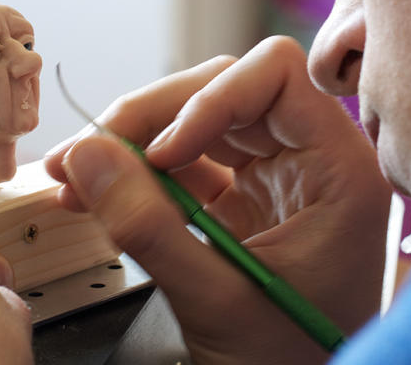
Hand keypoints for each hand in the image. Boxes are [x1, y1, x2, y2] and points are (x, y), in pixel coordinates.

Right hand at [45, 36, 390, 364]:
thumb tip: (87, 155)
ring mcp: (275, 178)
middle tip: (88, 153)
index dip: (212, 97)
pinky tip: (92, 193)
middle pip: (225, 90)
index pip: (278, 75)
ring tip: (72, 175)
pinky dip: (137, 175)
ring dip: (131, 143)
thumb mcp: (218, 301)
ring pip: (196, 122)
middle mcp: (310, 160)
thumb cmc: (292, 363)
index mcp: (338, 170)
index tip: (163, 151)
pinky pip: (184, 165)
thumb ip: (150, 228)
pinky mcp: (243, 200)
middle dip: (150, 118)